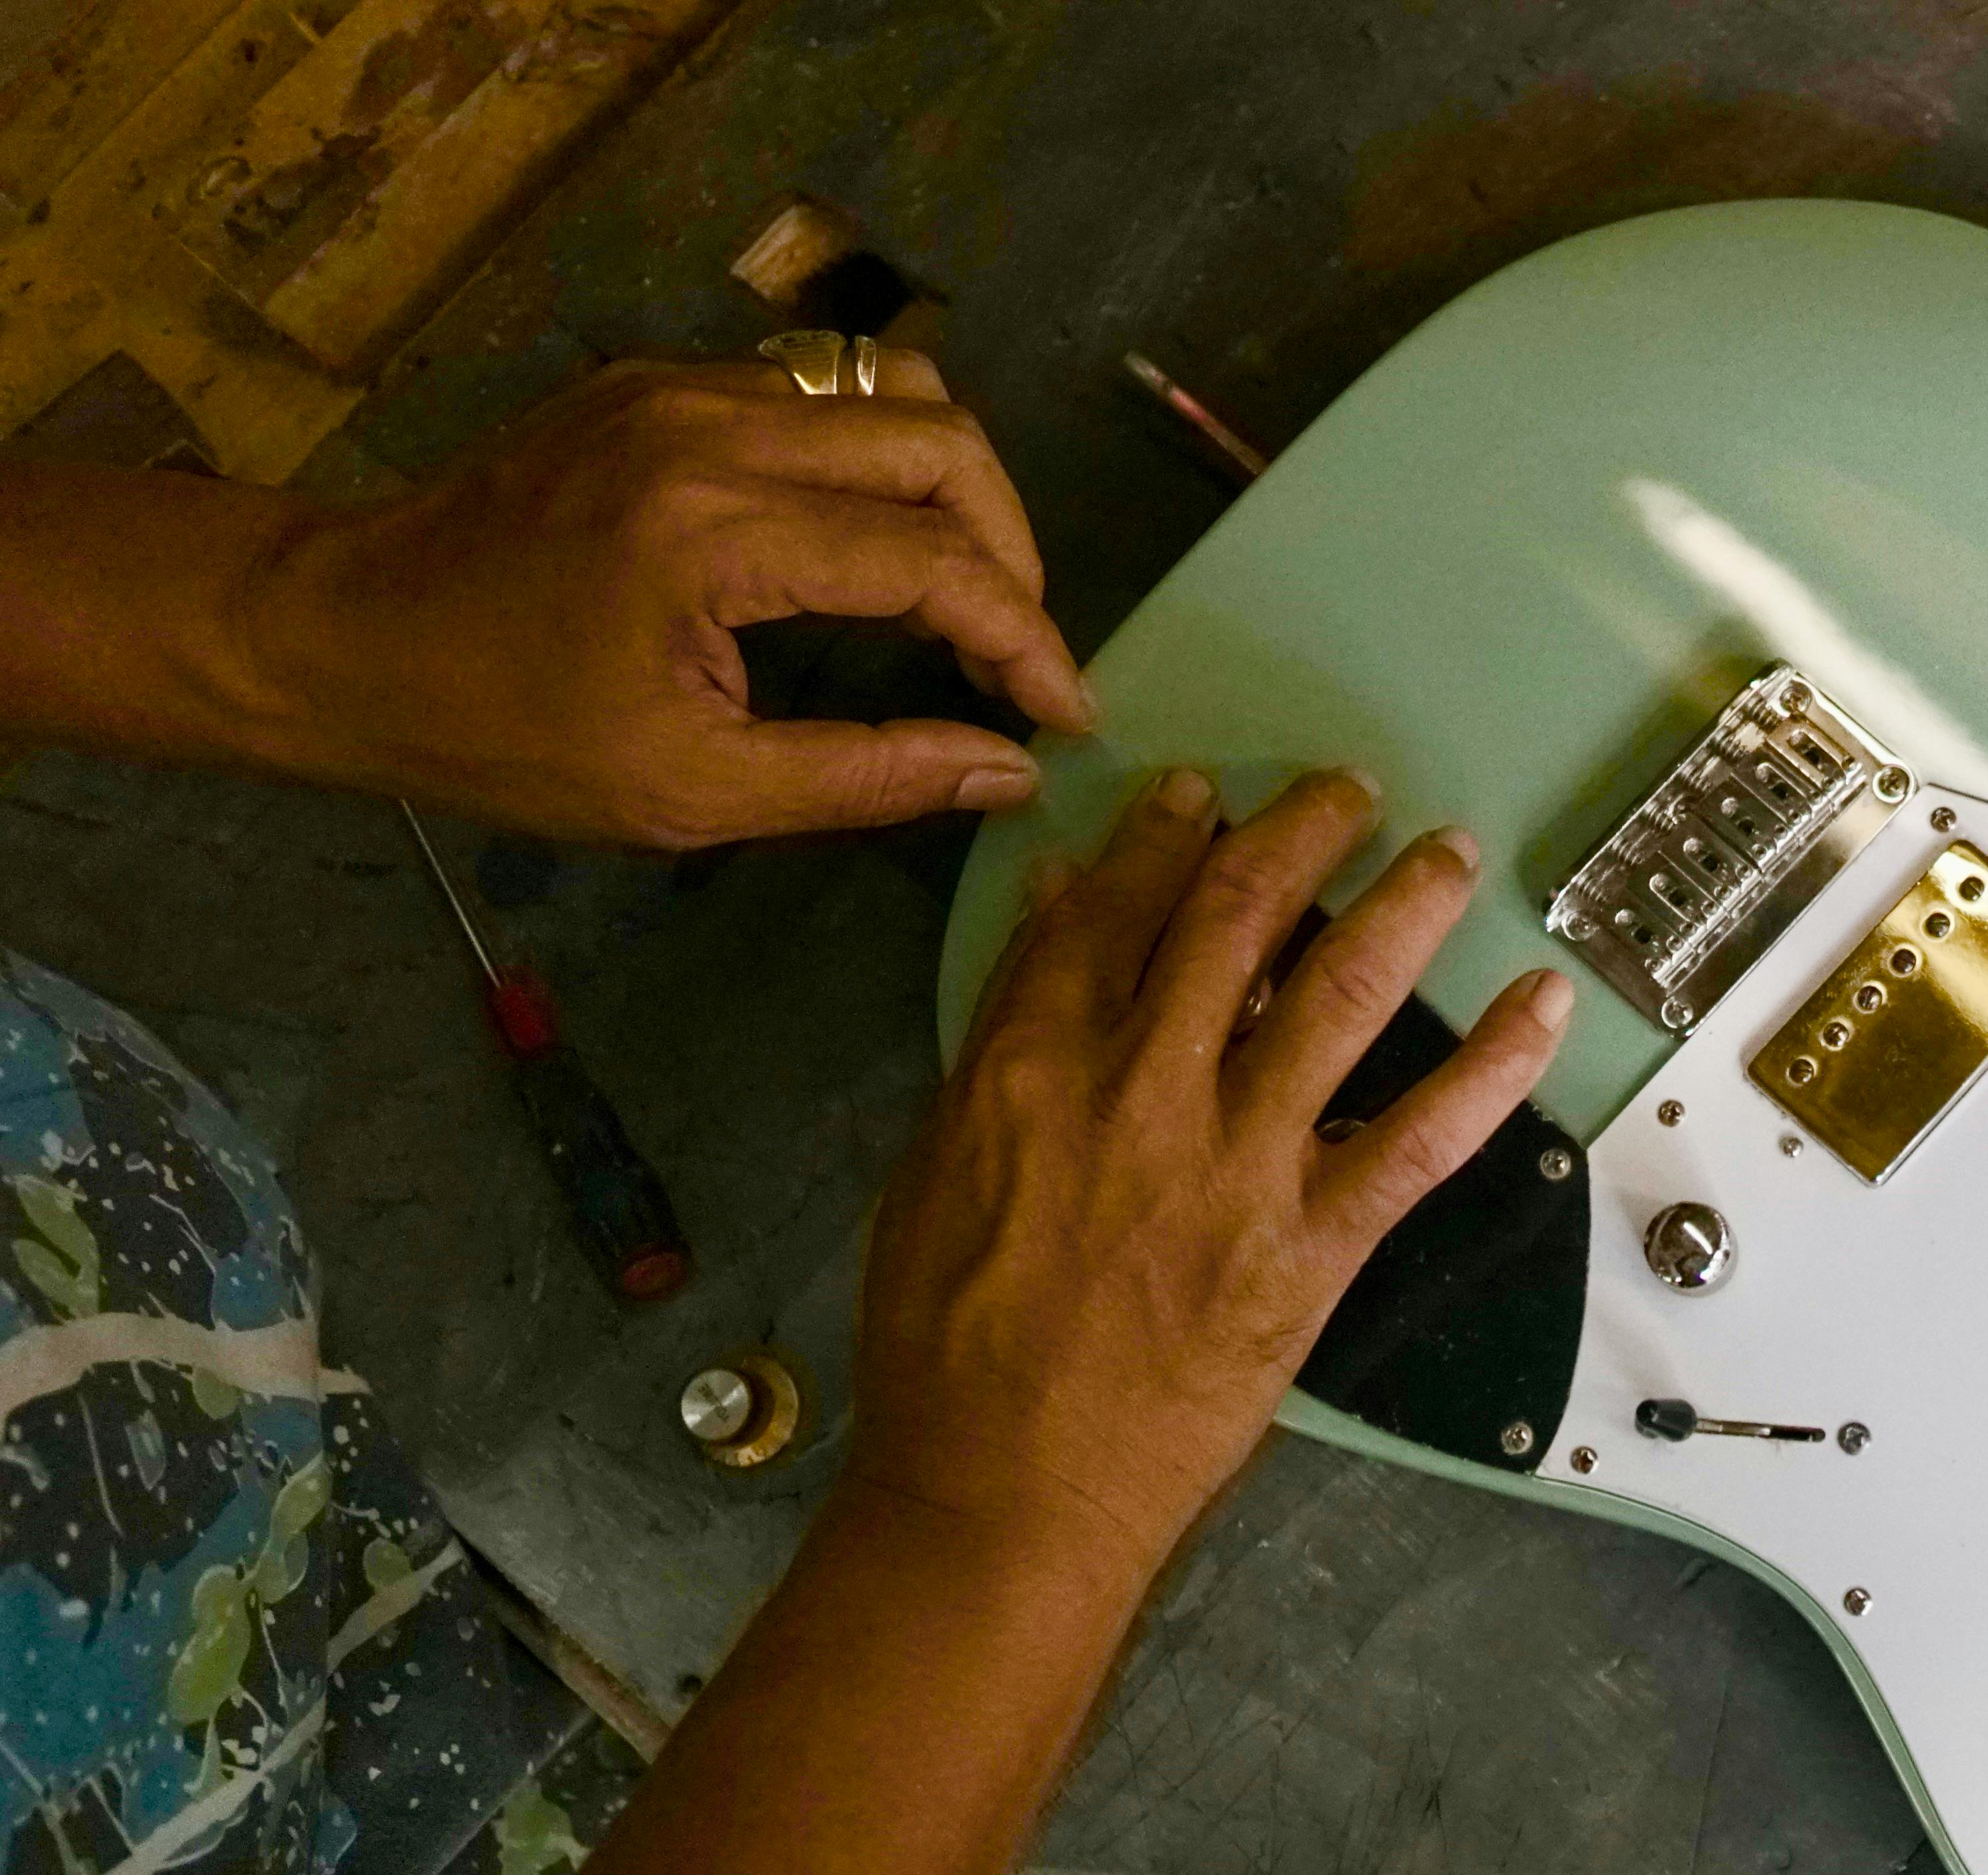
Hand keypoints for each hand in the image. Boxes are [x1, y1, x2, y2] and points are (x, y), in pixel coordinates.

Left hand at [251, 350, 1098, 847]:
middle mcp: (710, 429)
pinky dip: (877, 461)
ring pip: (891, 393)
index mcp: (716, 534)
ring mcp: (681, 388)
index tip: (1065, 715)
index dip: (1025, 640)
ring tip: (962, 591)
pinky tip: (867, 545)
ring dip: (954, 492)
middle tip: (1015, 651)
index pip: (935, 562)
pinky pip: (818, 392)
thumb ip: (864, 779)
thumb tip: (1006, 771)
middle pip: (942, 443)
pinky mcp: (658, 382)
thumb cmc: (502, 733)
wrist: (336, 632)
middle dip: (1012, 551)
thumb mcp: (687, 793)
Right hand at [845, 766, 1573, 1580]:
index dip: (1168, 837)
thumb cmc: (952, 1350)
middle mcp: (1145, 1095)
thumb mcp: (936, 1171)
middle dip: (1300, 837)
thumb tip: (1060, 908)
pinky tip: (1541, 1004)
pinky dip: (1493, 1066)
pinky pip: (1424, 1138)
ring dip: (1407, 908)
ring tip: (1452, 852)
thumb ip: (1002, 1036)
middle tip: (1347, 792)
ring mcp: (1240, 1168)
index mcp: (1035, 1070)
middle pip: (1239, 923)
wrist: (1007, 1492)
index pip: (1117, 914)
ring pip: (1343, 997)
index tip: (1207, 793)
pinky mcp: (1314, 1248)